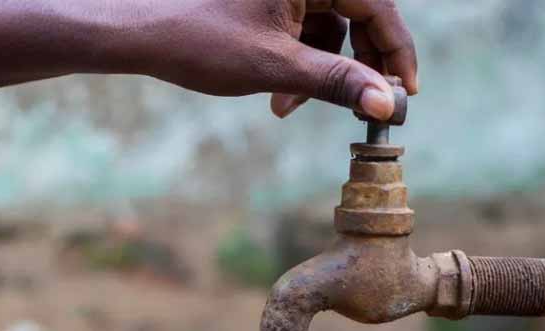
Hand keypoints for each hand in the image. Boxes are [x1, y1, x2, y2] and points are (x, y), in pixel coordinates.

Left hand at [129, 0, 417, 119]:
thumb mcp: (276, 66)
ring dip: (322, 70)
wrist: (138, 32)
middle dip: (356, 65)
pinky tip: (278, 94)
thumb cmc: (200, 39)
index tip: (406, 92)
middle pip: (360, 14)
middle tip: (363, 106)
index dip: (396, 52)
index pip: (378, 6)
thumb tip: (388, 104)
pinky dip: (301, 62)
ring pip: (332, 26)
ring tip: (288, 106)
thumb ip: (338, 83)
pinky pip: (306, 28)